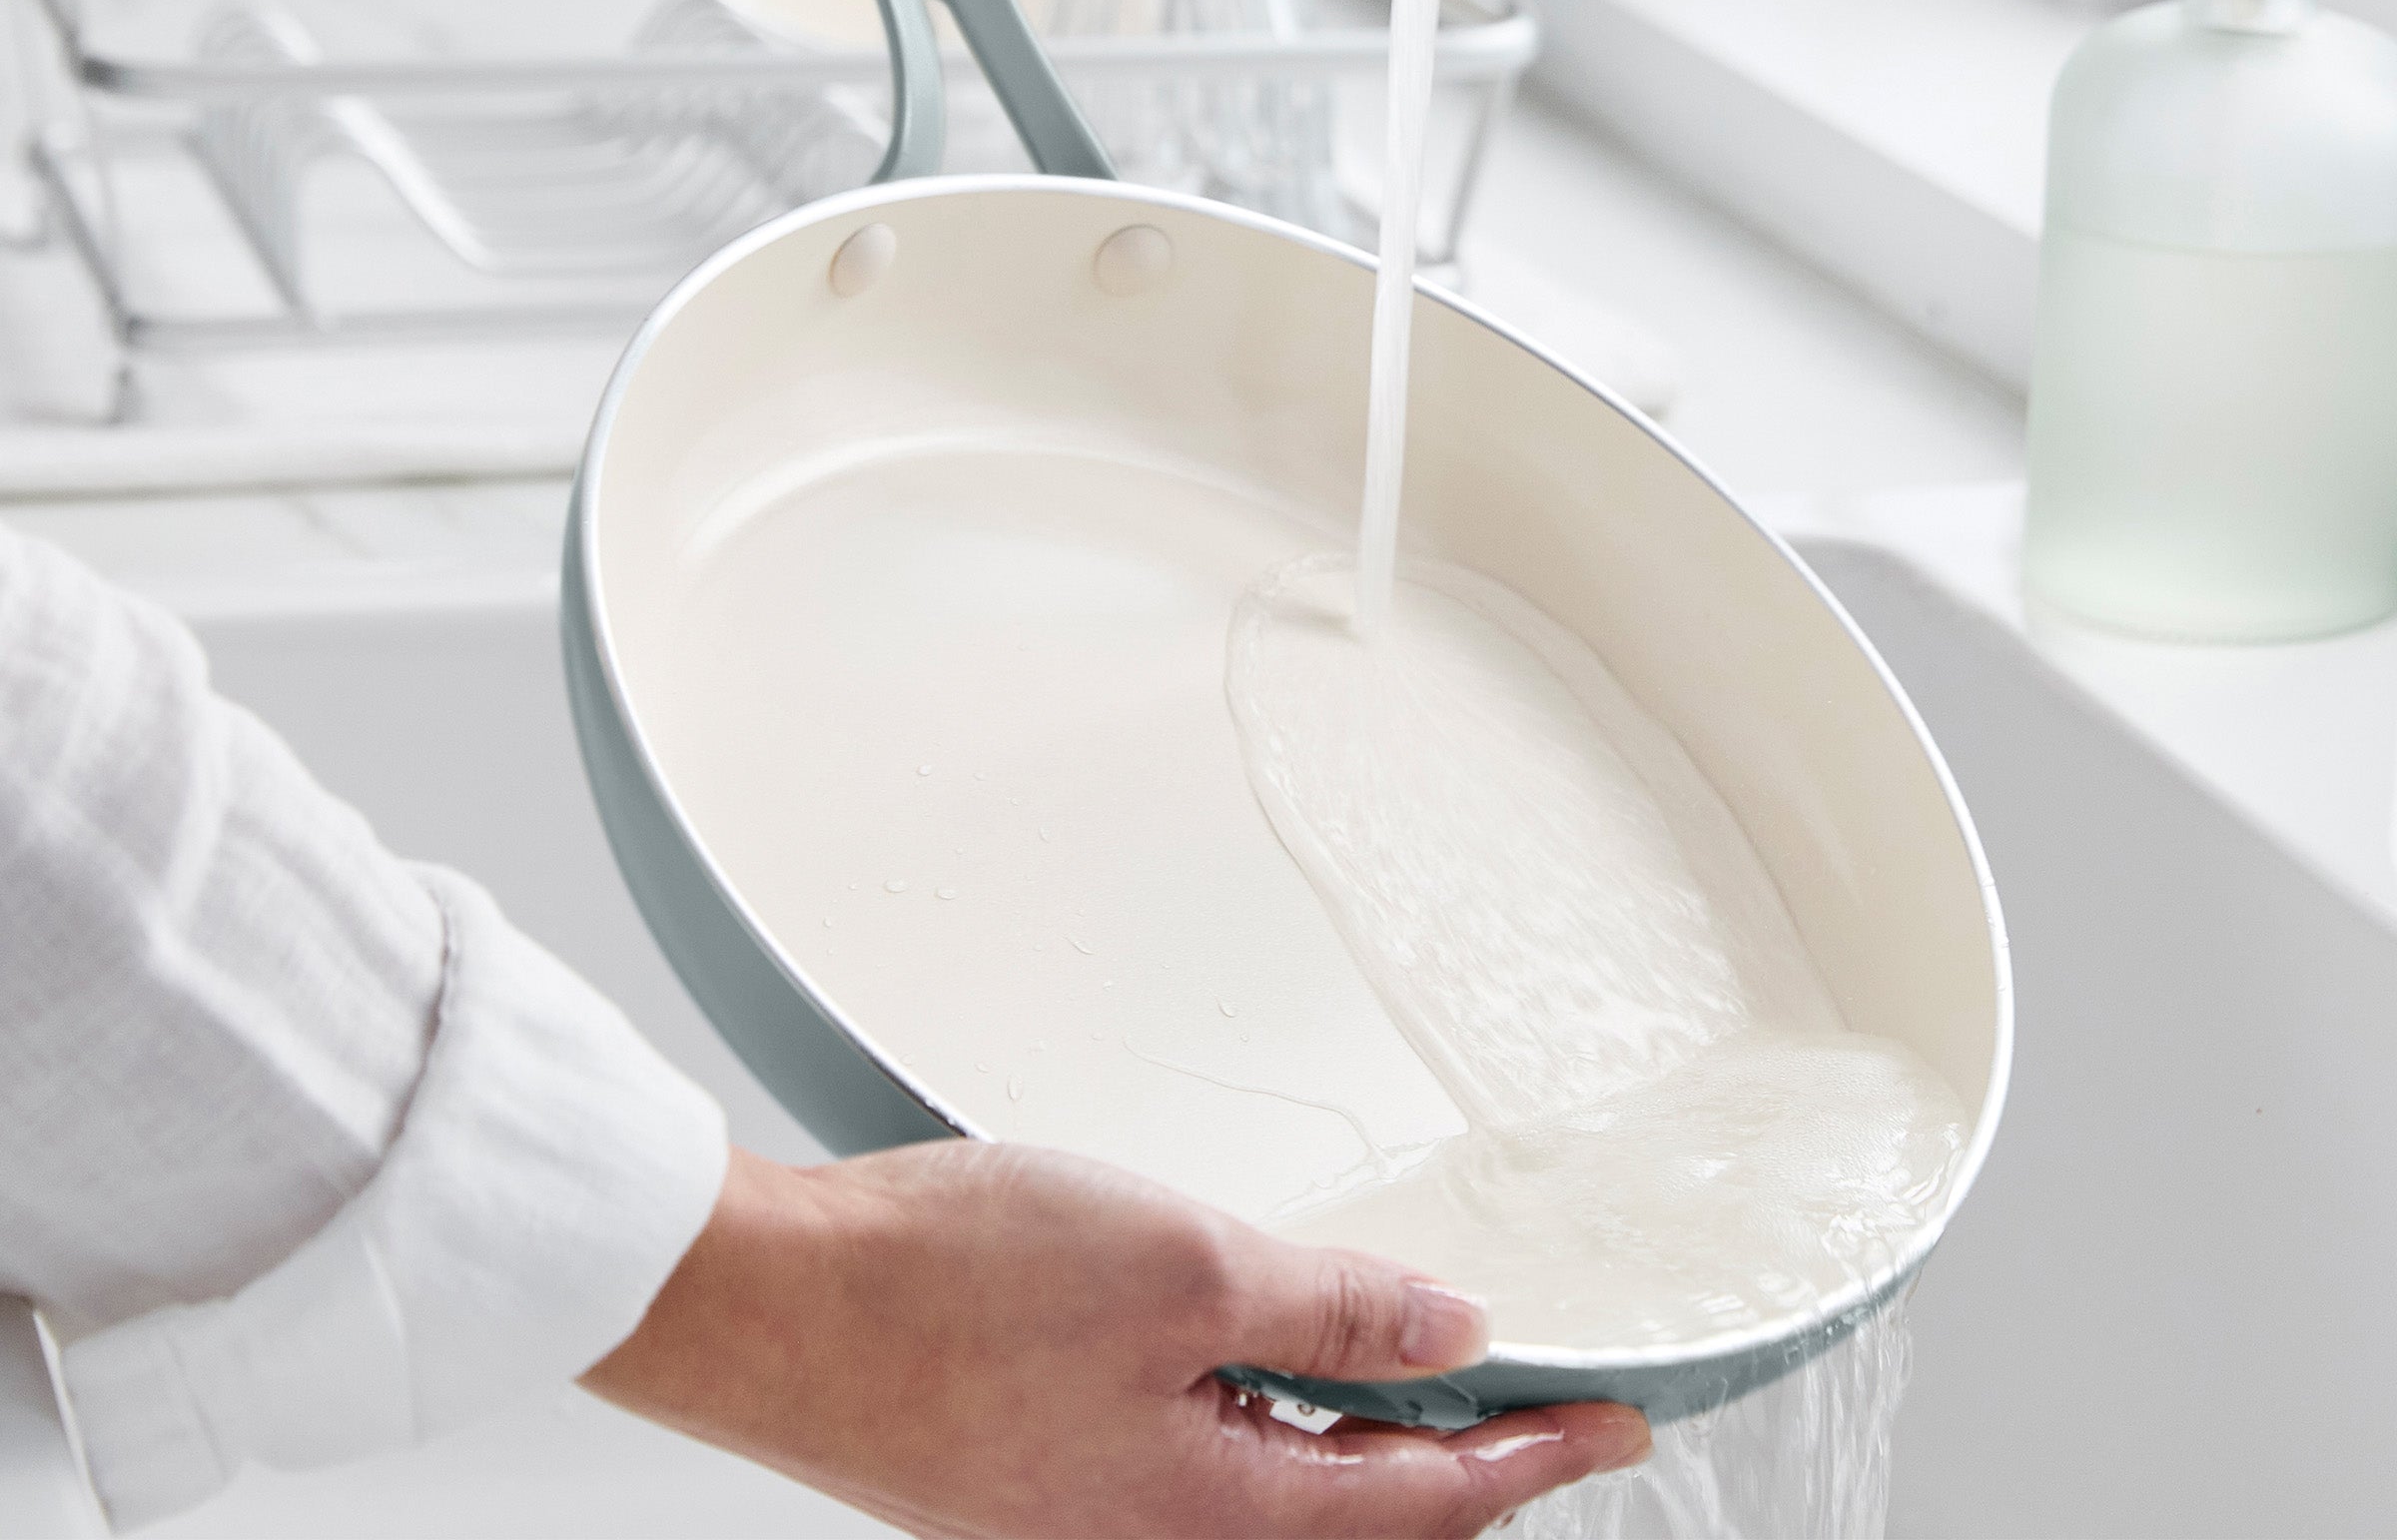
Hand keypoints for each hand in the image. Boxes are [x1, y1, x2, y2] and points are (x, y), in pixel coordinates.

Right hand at [585, 1143, 1649, 1539]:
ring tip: (1417, 1366)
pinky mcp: (1042, 1467)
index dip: (1536, 1460)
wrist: (775, 1304)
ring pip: (1275, 1490)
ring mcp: (1093, 1509)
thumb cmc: (951, 1288)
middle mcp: (1156, 1537)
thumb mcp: (1186, 1271)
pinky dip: (1264, 1412)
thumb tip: (1454, 1333)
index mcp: (1212, 1518)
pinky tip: (1261, 1354)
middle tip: (1536, 1399)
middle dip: (1456, 1462)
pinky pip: (1198, 1459)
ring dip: (1356, 1433)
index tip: (1618, 1425)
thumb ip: (1334, 1312)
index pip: (1426, 1507)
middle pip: (1355, 1517)